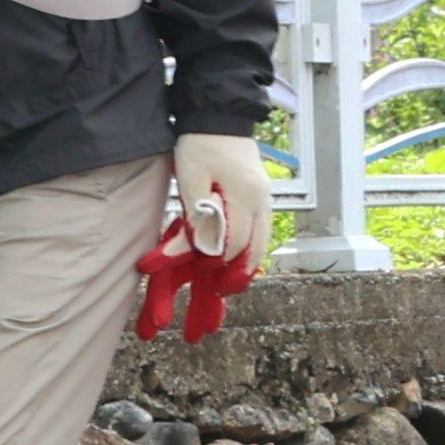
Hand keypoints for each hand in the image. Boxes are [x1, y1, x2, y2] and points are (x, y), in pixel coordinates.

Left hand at [128, 131, 271, 343]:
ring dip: (229, 284)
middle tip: (198, 331)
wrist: (219, 113)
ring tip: (210, 315)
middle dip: (221, 295)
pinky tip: (222, 282)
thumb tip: (202, 253)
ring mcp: (260, 206)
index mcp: (247, 200)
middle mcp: (260, 207)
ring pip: (250, 254)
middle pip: (247, 260)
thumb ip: (198, 214)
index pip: (232, 247)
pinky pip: (249, 241)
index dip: (208, 270)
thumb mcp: (193, 177)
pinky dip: (236, 263)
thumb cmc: (200, 142)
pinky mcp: (253, 204)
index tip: (184, 288)